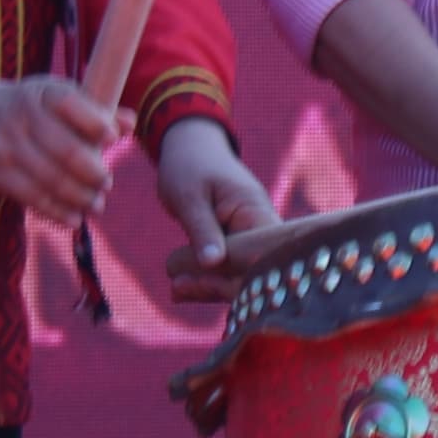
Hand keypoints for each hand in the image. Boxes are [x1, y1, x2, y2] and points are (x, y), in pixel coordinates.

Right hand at [0, 73, 120, 223]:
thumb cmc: (22, 106)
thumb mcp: (51, 96)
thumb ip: (92, 109)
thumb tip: (130, 123)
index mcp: (42, 92)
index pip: (73, 104)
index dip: (99, 124)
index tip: (112, 138)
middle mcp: (22, 117)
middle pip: (69, 151)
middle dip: (95, 173)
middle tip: (106, 182)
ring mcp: (7, 146)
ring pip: (54, 180)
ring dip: (82, 198)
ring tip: (96, 203)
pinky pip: (34, 198)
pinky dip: (59, 212)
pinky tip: (75, 218)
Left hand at [152, 117, 274, 303]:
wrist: (189, 147)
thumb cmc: (189, 165)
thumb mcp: (190, 197)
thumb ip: (202, 229)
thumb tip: (213, 263)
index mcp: (255, 210)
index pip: (262, 253)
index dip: (243, 276)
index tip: (211, 286)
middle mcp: (260, 225)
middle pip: (251, 268)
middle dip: (219, 284)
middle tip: (178, 288)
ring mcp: (249, 235)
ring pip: (237, 271)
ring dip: (209, 284)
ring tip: (175, 290)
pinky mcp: (235, 242)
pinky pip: (226, 265)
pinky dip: (205, 276)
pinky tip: (179, 289)